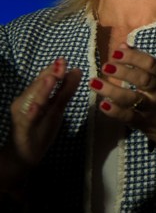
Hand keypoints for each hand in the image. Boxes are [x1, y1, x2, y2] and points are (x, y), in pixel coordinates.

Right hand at [3, 58, 81, 172]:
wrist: (24, 154)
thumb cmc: (41, 127)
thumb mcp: (57, 107)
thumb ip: (65, 90)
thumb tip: (76, 69)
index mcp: (33, 96)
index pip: (43, 79)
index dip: (53, 69)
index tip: (64, 59)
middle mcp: (25, 103)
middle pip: (37, 86)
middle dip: (48, 75)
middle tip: (61, 63)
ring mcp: (22, 116)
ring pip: (32, 101)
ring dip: (41, 90)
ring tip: (51, 79)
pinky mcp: (22, 130)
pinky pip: (27, 121)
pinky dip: (32, 114)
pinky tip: (37, 108)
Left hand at [89, 44, 155, 144]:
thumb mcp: (154, 75)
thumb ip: (138, 59)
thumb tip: (123, 44)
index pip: (150, 63)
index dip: (133, 57)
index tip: (115, 53)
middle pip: (143, 79)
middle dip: (124, 72)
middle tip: (105, 66)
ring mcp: (149, 106)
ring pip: (132, 98)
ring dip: (112, 90)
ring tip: (93, 83)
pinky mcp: (140, 121)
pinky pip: (127, 116)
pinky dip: (114, 111)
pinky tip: (102, 104)